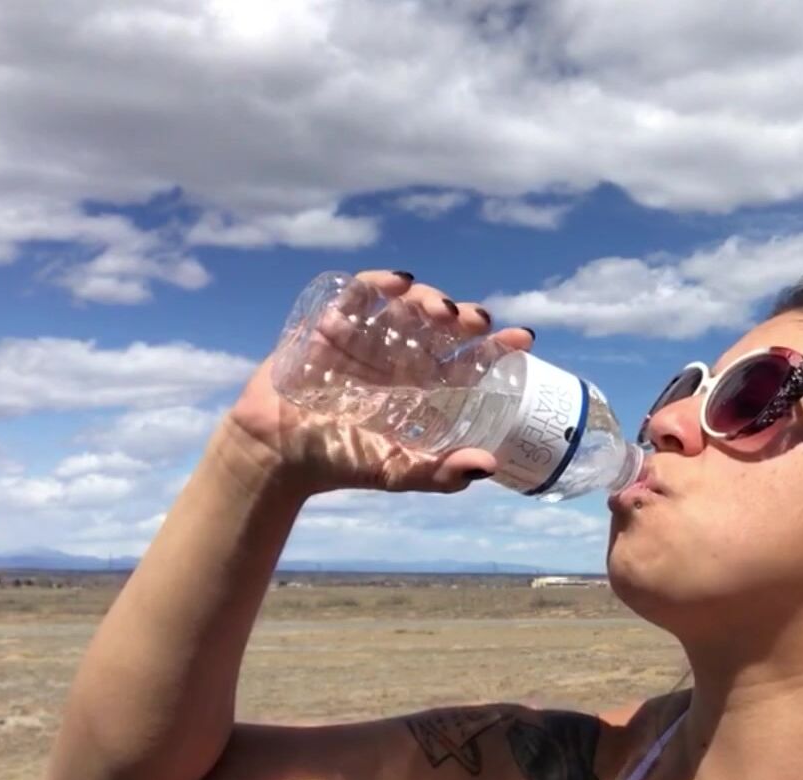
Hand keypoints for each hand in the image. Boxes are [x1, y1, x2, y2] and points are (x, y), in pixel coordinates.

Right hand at [223, 270, 534, 495]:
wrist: (278, 454)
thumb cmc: (341, 461)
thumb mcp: (396, 472)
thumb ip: (439, 473)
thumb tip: (489, 466)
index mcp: (425, 389)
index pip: (469, 362)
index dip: (498, 349)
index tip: (524, 339)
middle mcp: (403, 358)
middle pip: (443, 328)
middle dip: (465, 319)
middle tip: (477, 321)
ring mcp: (370, 338)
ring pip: (408, 307)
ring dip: (429, 300)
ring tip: (441, 309)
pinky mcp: (334, 323)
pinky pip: (360, 294)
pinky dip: (379, 282)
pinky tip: (398, 282)